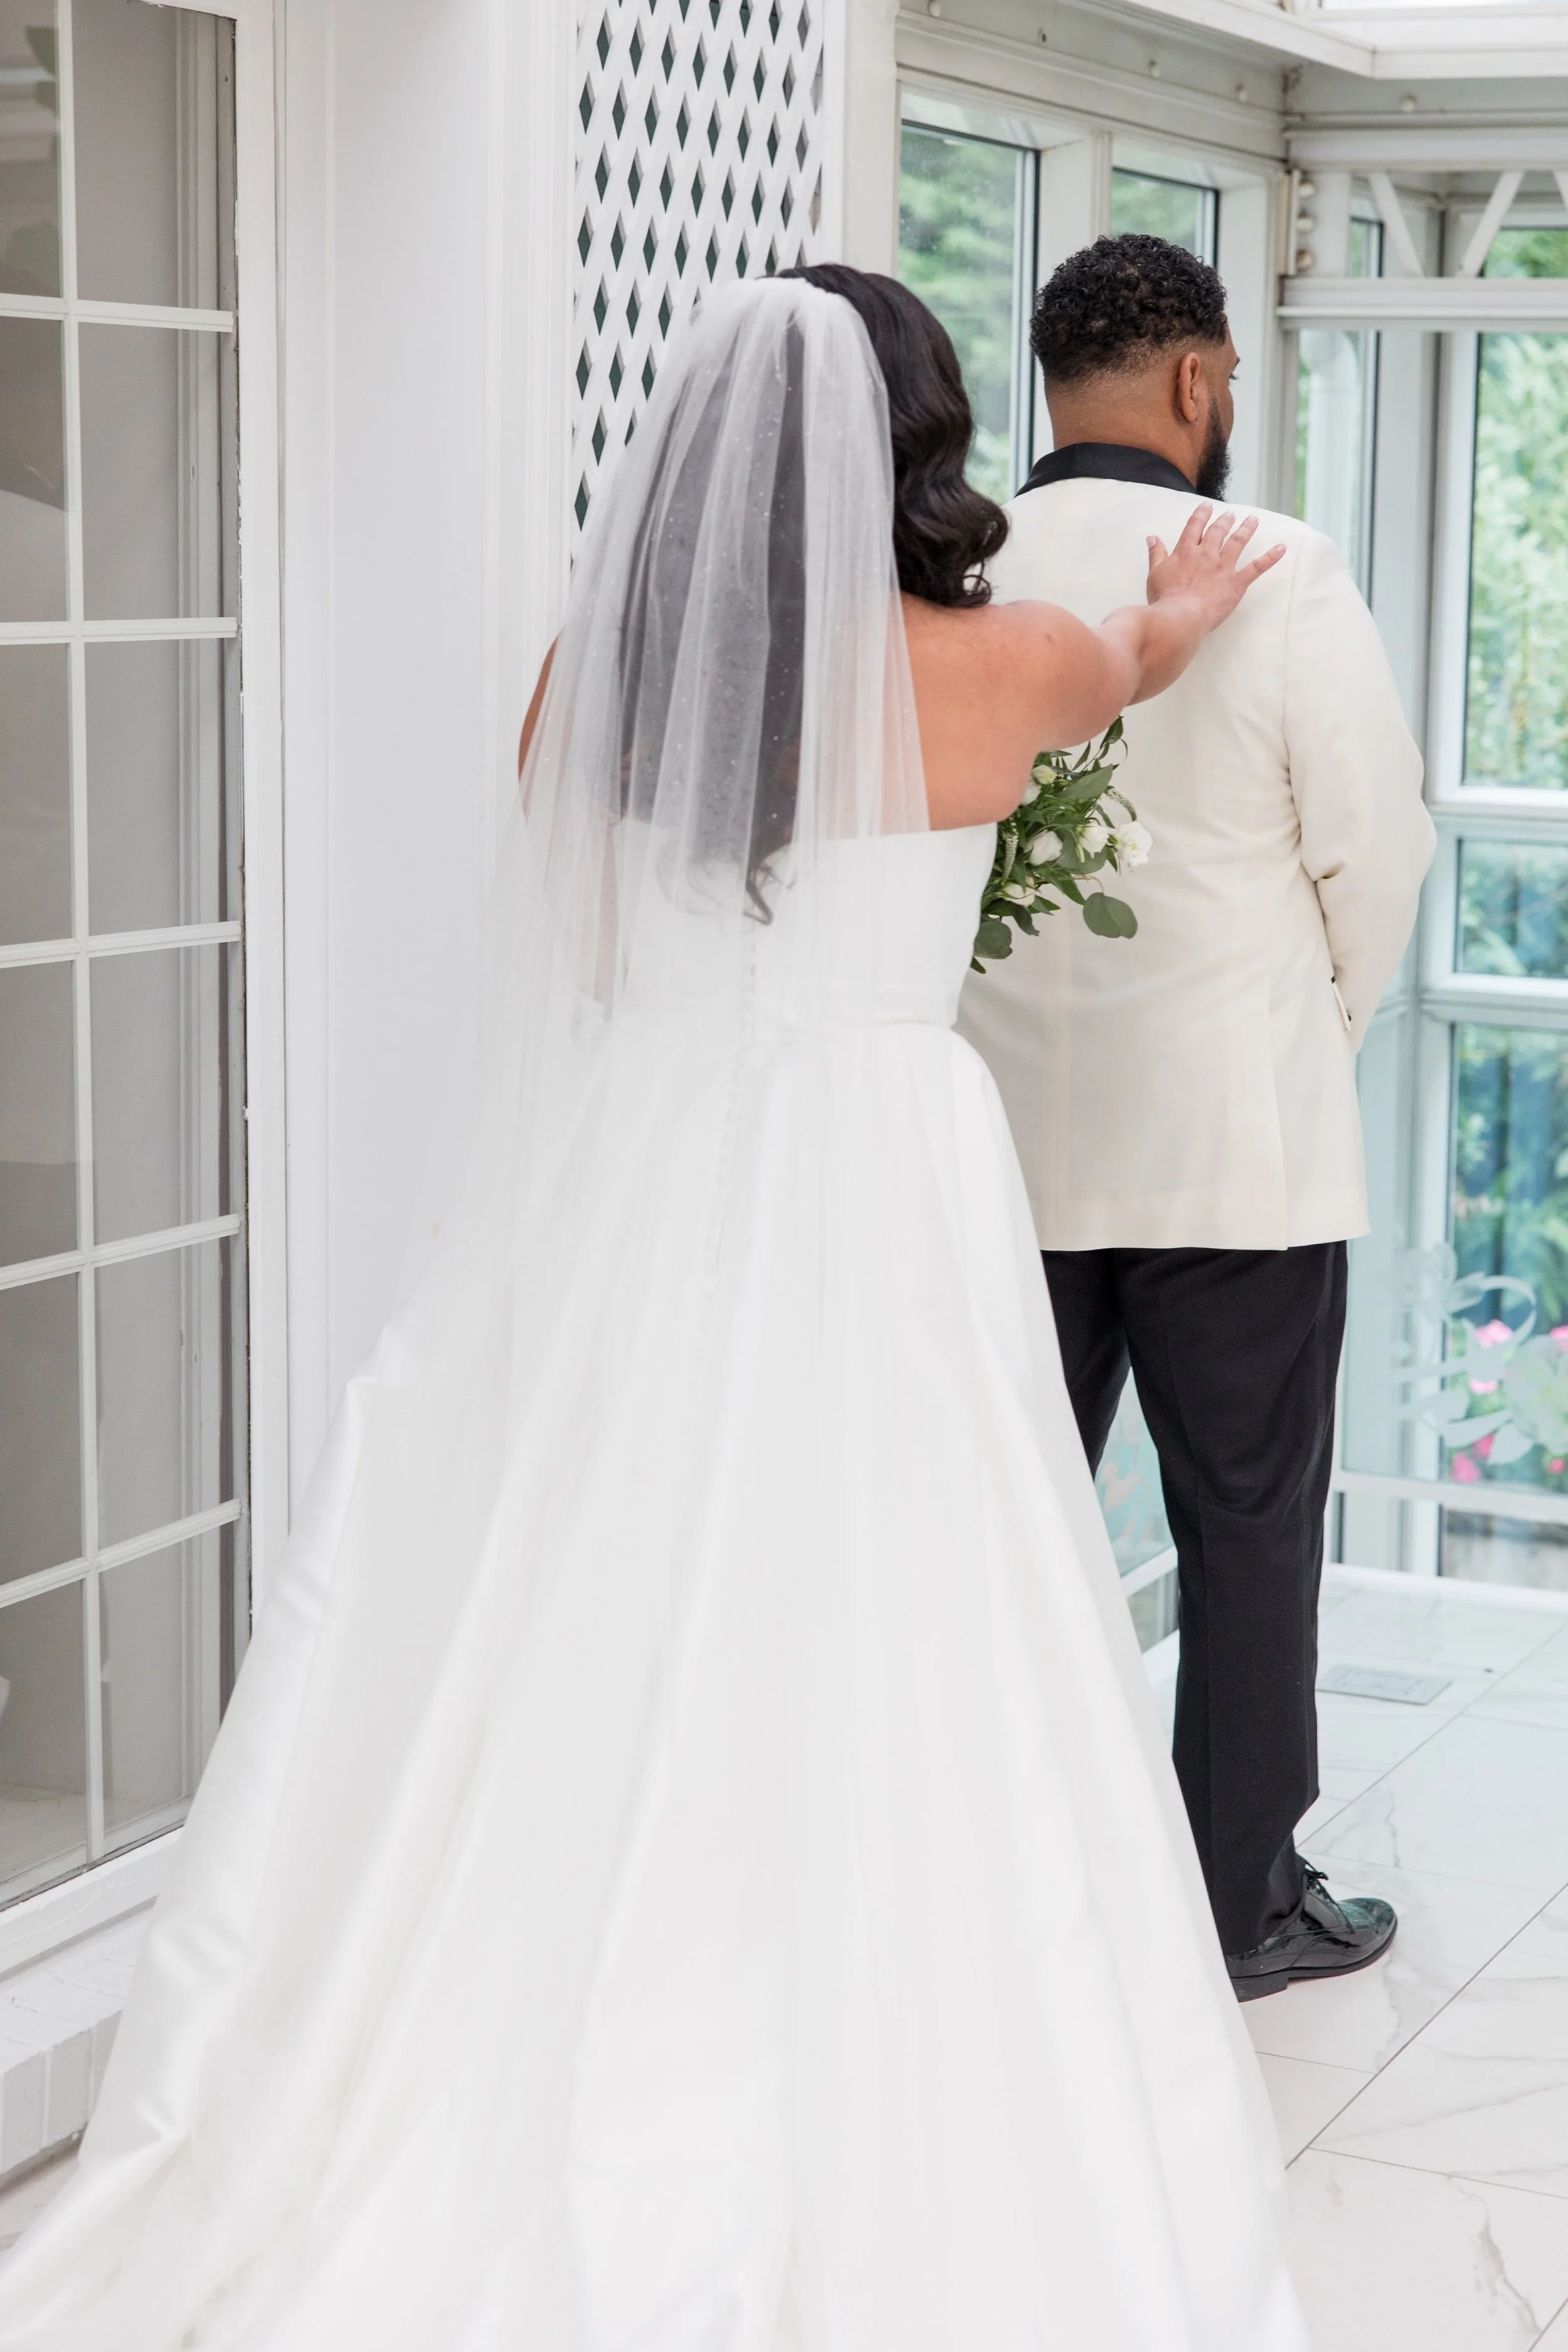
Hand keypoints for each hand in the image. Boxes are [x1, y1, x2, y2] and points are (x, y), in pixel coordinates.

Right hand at [1145, 505, 1285, 636]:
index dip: (1201, 515)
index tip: (1206, 507)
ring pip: (1237, 542)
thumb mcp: (1154, 574)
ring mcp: (1223, 567)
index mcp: (1186, 552)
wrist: (1180, 616)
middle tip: (1230, 514)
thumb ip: (1156, 554)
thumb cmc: (1165, 599)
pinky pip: (1256, 567)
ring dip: (1246, 529)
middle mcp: (1206, 554)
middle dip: (1224, 520)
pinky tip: (1281, 548)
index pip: (1194, 527)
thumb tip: (1152, 538)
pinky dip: (1270, 558)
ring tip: (1252, 520)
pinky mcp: (1236, 583)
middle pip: (1217, 531)